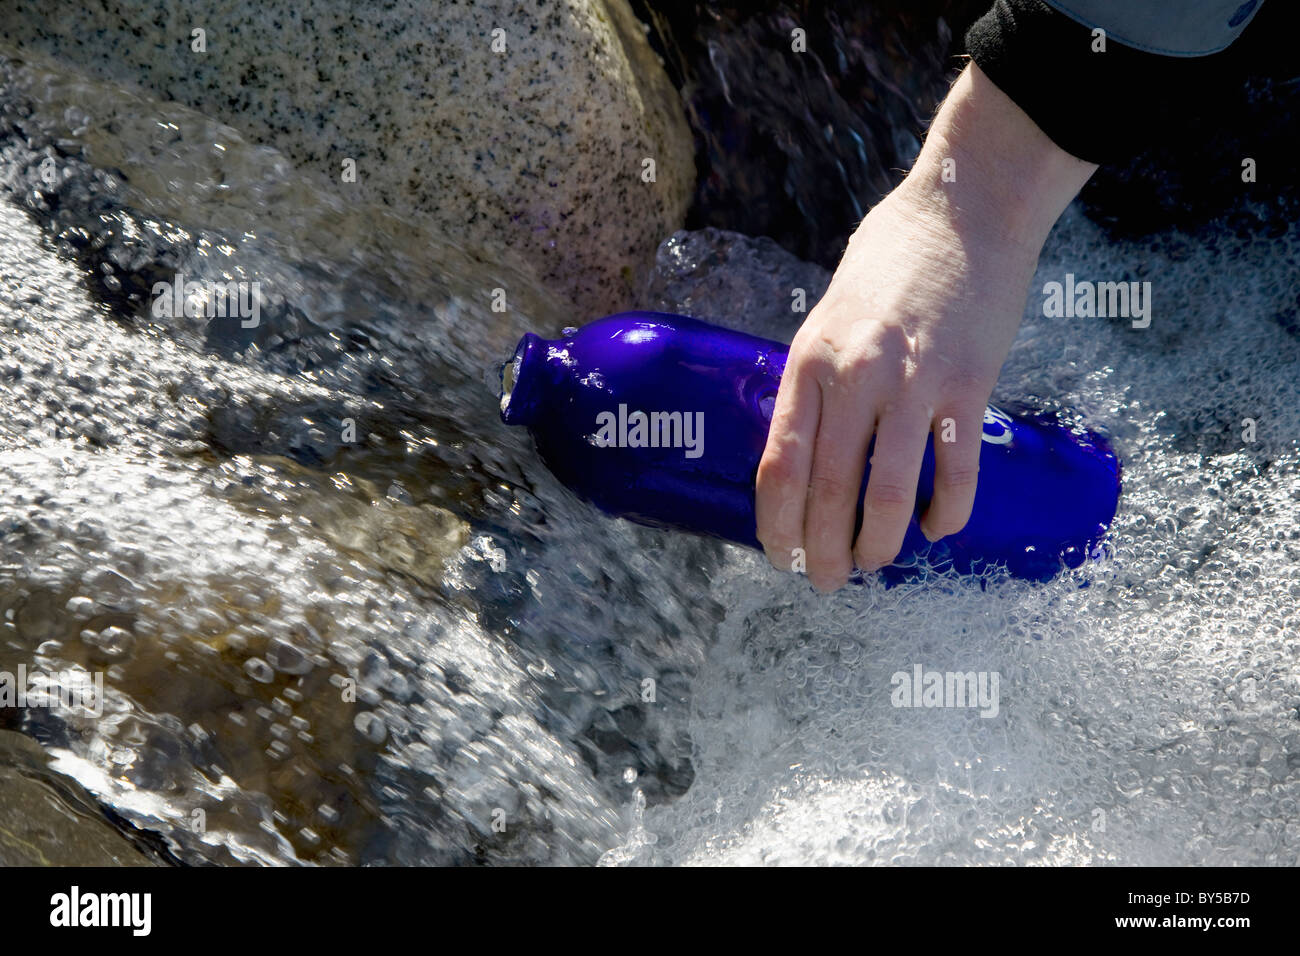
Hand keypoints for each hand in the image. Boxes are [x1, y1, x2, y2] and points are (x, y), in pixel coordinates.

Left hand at [755, 63, 1096, 591]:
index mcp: (809, 362)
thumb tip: (802, 450)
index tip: (779, 553)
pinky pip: (956, 470)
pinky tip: (935, 530)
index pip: (779, 463)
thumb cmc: (888, 262)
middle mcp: (854, 376)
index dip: (776, 522)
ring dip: (879, 543)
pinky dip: (946, 512)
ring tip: (874, 565)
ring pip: (888, 490)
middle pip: (828, 488)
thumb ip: (814, 381)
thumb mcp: (826, 317)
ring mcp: (915, 383)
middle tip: (824, 580)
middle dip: (823, 549)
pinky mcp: (970, 385)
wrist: (965, 210)